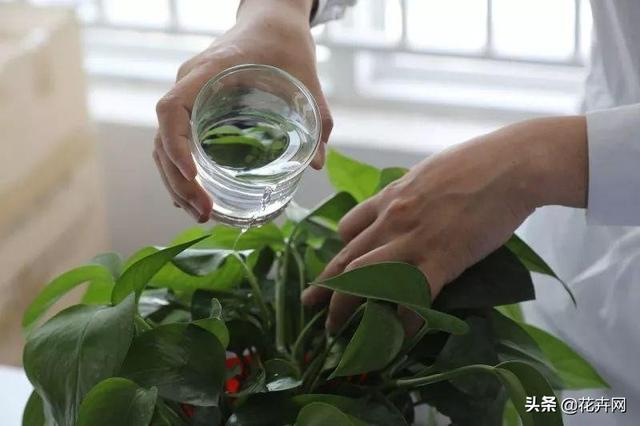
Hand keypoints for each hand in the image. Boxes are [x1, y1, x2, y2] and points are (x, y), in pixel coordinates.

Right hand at [153, 0, 331, 221]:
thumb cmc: (286, 43)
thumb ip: (317, 118)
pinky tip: (192, 195)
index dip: (176, 144)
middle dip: (178, 180)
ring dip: (176, 182)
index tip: (194, 175)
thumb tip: (317, 164)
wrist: (272, 19)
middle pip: (163, 137)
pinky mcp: (195, 104)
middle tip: (204, 212)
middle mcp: (190, 83)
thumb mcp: (307, 77)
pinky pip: (175, 139)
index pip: (172, 108)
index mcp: (210, 72)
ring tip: (200, 213)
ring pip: (164, 143)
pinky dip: (179, 169)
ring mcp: (189, 94)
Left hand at [302, 116, 586, 334]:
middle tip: (310, 306)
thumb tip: (408, 205)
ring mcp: (413, 240)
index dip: (338, 251)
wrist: (509, 165)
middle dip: (325, 286)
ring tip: (334, 329)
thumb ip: (410, 194)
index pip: (348, 228)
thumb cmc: (474, 163)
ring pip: (363, 278)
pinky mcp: (441, 259)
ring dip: (345, 307)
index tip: (333, 269)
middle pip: (346, 258)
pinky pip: (412, 296)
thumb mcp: (428, 173)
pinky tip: (397, 335)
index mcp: (389, 198)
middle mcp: (392, 221)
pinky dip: (402, 319)